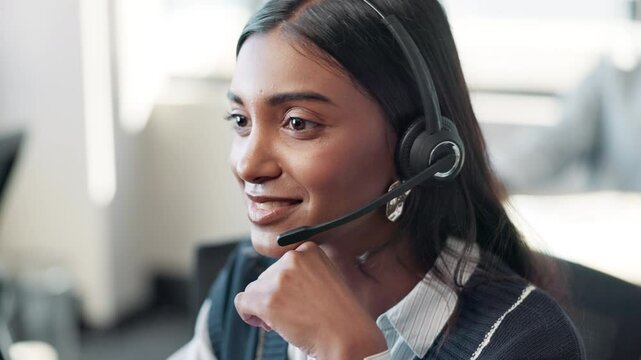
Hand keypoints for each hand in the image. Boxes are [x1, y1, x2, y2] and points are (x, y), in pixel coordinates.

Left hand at [234, 241, 386, 358]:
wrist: (347, 337)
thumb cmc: (342, 315)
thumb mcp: (329, 279)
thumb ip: (305, 272)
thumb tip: (278, 279)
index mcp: (309, 250)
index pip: (283, 264)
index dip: (287, 284)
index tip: (297, 298)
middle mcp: (292, 259)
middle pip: (267, 276)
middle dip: (275, 296)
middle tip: (294, 313)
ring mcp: (279, 279)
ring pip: (254, 290)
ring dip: (264, 306)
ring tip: (286, 320)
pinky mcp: (266, 300)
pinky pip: (242, 302)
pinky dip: (249, 315)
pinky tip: (265, 323)